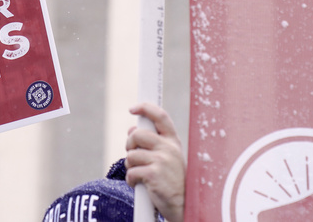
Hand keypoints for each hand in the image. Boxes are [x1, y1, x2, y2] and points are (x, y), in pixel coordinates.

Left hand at [125, 103, 185, 221]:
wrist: (183, 205)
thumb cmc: (172, 181)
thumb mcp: (167, 158)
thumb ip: (151, 143)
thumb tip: (131, 129)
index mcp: (173, 142)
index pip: (161, 117)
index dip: (146, 108)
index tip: (133, 108)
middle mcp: (169, 148)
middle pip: (138, 134)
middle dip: (129, 144)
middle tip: (132, 155)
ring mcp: (162, 161)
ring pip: (131, 155)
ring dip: (130, 166)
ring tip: (140, 174)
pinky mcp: (153, 174)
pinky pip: (131, 171)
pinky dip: (131, 180)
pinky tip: (139, 184)